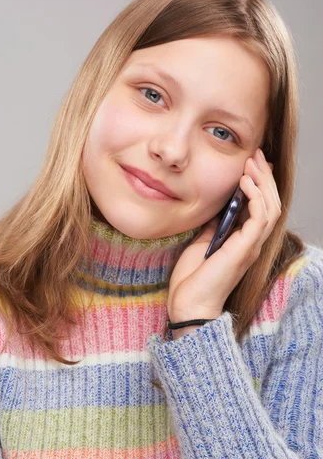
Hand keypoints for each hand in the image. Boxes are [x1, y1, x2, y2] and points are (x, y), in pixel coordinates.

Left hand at [167, 148, 280, 327]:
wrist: (189, 303)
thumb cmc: (193, 278)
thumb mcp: (202, 243)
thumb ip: (214, 226)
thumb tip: (217, 208)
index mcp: (243, 241)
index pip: (261, 207)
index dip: (260, 185)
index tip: (252, 164)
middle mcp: (252, 243)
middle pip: (270, 203)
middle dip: (265, 177)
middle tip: (256, 155)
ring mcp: (251, 246)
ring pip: (271, 208)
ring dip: (263, 183)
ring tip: (252, 163)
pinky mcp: (245, 248)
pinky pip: (260, 217)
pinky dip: (255, 196)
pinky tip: (245, 182)